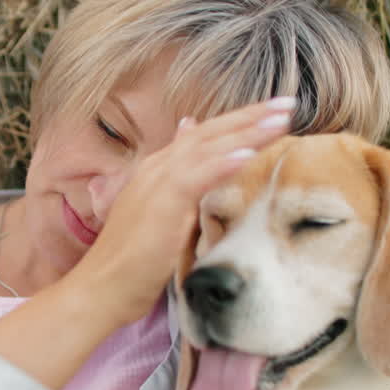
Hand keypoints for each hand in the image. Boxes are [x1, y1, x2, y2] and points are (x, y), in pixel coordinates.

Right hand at [67, 97, 294, 325]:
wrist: (102, 286)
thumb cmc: (132, 260)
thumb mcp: (161, 216)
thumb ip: (180, 187)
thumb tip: (191, 164)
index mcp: (159, 169)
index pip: (205, 136)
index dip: (240, 122)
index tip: (274, 113)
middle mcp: (158, 167)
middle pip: (211, 132)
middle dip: (251, 116)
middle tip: (287, 103)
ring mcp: (158, 181)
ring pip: (209, 146)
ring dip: (247, 130)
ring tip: (281, 119)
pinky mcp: (163, 203)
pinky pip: (197, 175)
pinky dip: (224, 162)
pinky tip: (249, 152)